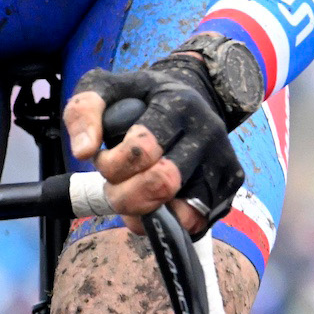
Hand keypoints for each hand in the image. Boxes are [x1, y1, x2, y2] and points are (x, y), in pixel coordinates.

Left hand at [63, 51, 245, 237]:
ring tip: (134, 197)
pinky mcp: (231, 186)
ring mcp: (224, 160)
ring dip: (148, 214)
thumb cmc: (139, 97)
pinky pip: (198, 224)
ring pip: (185, 213)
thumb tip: (83, 152)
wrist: (190, 95)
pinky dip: (170, 223)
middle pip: (164, 184)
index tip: (102, 160)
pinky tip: (156, 205)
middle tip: (113, 189)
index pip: (142, 150)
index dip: (113, 165)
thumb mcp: (105, 89)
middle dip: (126, 196)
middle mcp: (207, 132)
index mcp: (177, 104)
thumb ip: (84, 111)